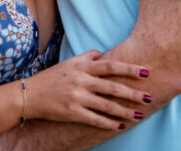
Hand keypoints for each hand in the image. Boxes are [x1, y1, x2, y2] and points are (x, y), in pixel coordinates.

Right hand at [25, 49, 149, 129]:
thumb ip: (88, 57)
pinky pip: (95, 119)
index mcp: (82, 67)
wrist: (31, 95)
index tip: (145, 71)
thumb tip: (105, 54)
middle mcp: (81, 81)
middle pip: (112, 87)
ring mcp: (77, 97)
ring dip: (125, 111)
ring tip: (140, 115)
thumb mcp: (70, 62)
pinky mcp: (72, 113)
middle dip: (132, 93)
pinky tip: (120, 125)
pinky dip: (109, 123)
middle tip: (149, 96)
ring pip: (107, 106)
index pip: (110, 66)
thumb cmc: (53, 77)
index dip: (128, 69)